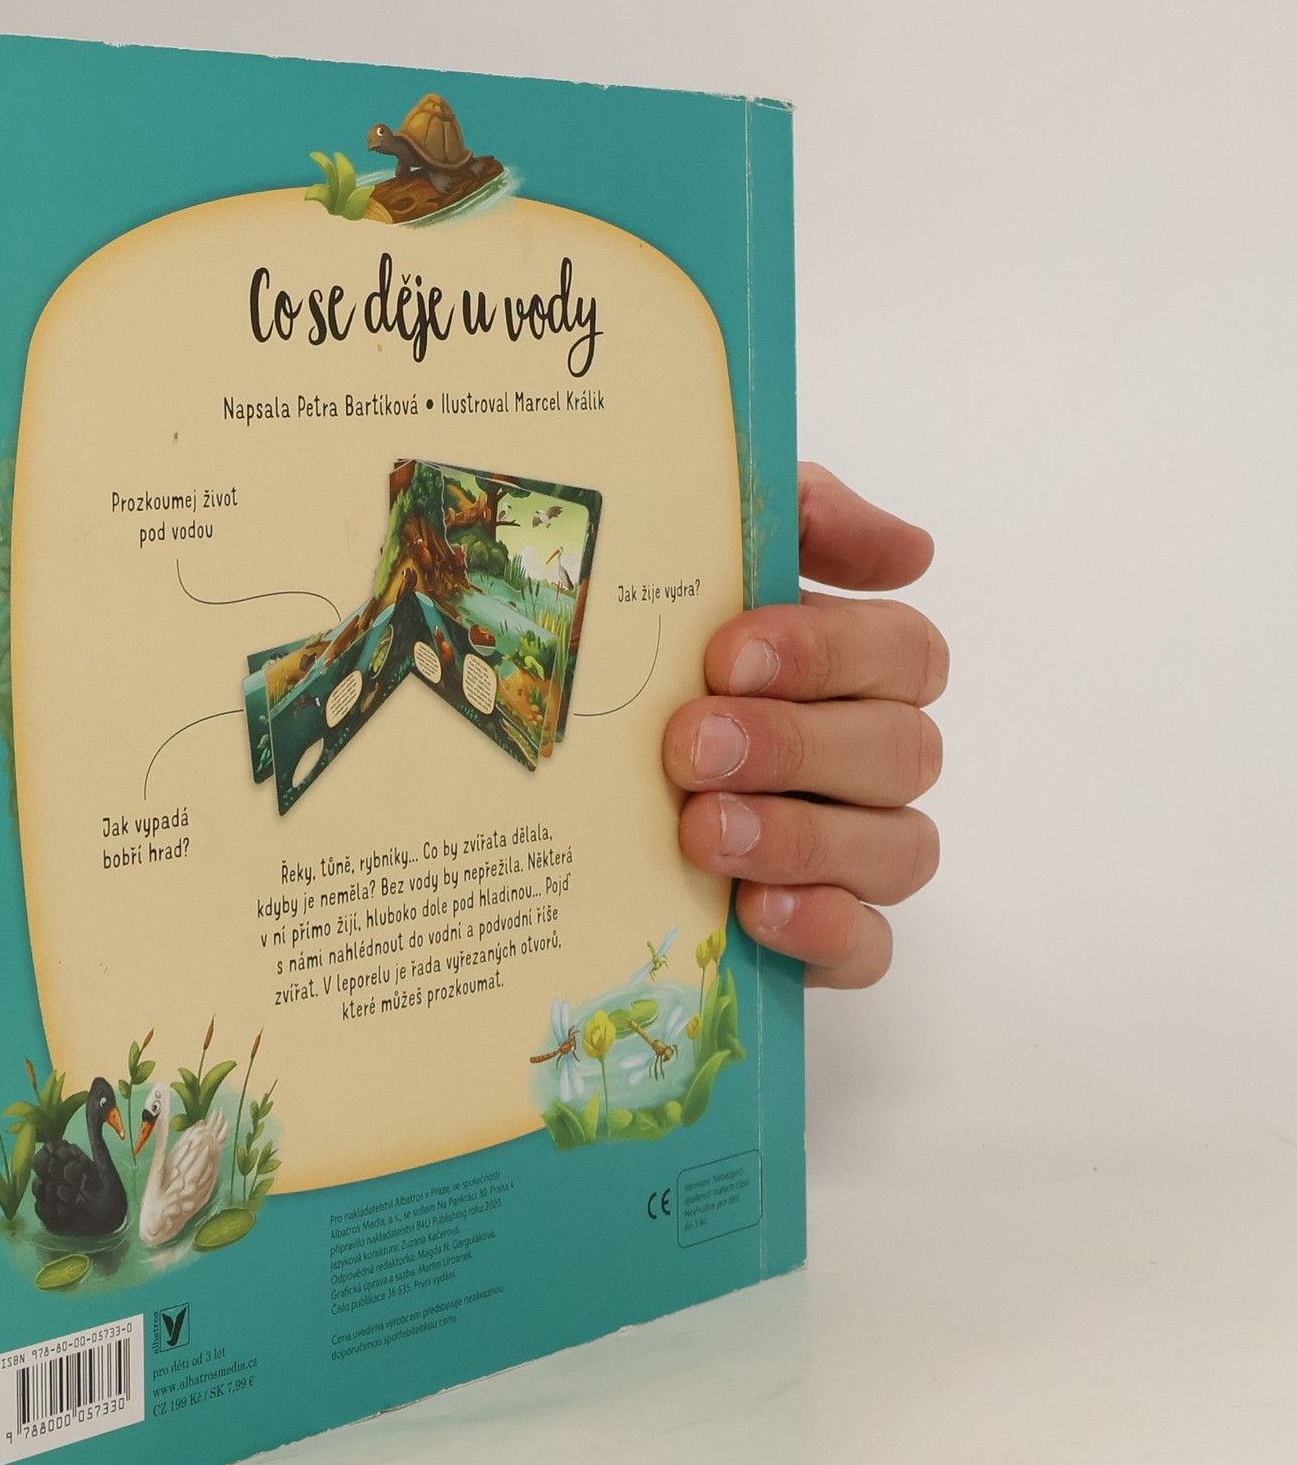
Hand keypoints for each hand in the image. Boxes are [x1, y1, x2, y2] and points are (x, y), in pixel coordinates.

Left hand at [663, 463, 945, 987]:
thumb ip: (793, 517)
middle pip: (903, 750)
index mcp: (853, 666)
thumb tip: (910, 550)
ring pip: (899, 849)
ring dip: (801, 836)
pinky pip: (869, 947)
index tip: (728, 654)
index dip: (828, 652)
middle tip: (692, 744)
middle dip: (797, 744)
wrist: (555, 779)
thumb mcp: (695, 553)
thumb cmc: (642, 653)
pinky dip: (823, 929)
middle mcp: (869, 757)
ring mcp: (855, 852)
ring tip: (703, 828)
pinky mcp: (825, 936)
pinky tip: (754, 911)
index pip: (903, 652)